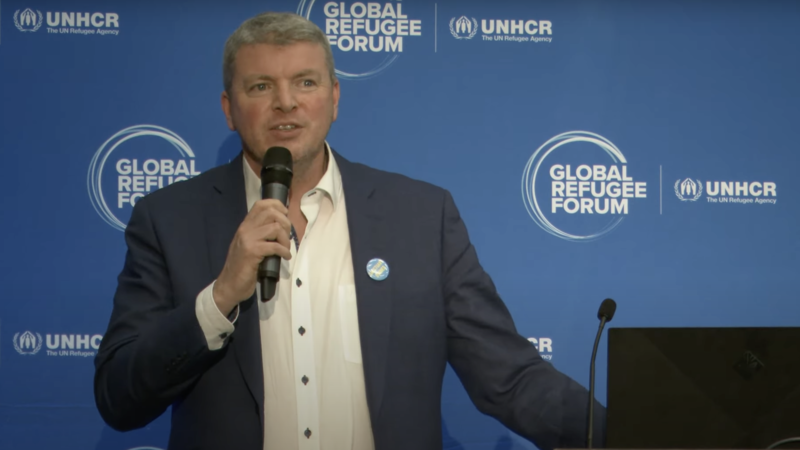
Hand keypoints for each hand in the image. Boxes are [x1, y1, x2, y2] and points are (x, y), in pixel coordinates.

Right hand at [213, 199, 291, 314]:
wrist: (229, 285)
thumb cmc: (242, 267)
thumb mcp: (249, 246)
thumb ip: (260, 235)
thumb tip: (280, 227)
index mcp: (245, 226)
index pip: (260, 205)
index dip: (276, 205)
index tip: (285, 215)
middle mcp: (245, 229)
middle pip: (271, 213)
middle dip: (285, 222)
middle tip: (287, 236)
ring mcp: (248, 240)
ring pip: (275, 228)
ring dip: (285, 238)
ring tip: (285, 248)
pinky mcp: (252, 252)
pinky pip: (274, 246)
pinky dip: (284, 251)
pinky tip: (285, 257)